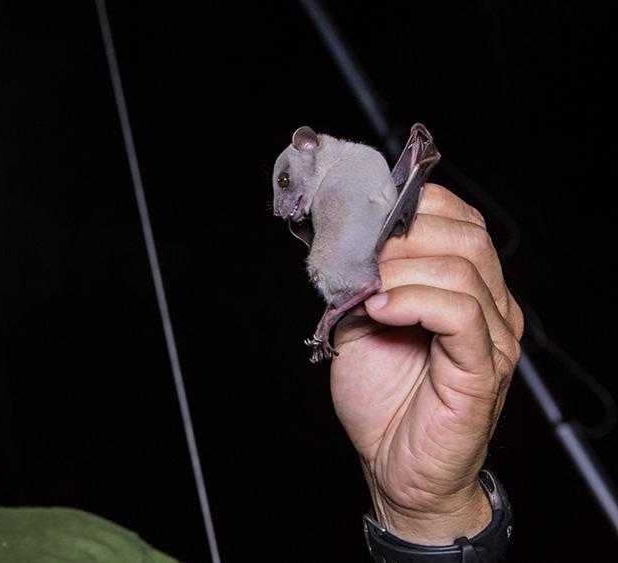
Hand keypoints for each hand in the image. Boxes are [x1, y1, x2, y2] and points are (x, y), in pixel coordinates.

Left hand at [330, 183, 522, 543]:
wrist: (394, 468)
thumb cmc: (381, 399)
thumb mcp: (361, 321)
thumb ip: (362, 280)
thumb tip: (342, 240)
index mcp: (466, 286)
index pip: (459, 218)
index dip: (412, 206)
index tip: (364, 214)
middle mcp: (490, 304)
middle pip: (466, 234)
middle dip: (403, 233)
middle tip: (358, 251)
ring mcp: (494, 335)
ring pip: (463, 268)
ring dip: (401, 268)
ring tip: (363, 288)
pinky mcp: (483, 368)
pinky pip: (462, 314)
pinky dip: (416, 300)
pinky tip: (381, 310)